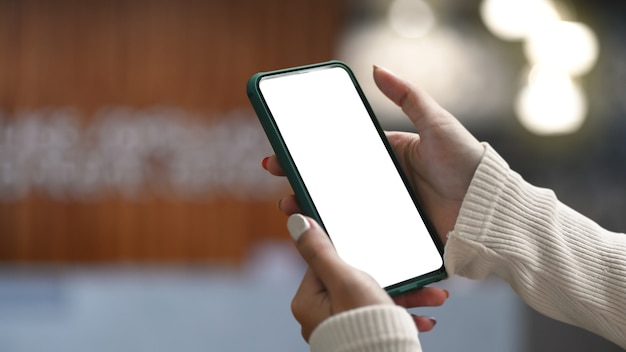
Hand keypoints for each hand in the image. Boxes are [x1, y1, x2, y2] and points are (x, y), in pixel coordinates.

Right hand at [263, 66, 483, 243]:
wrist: (488, 203)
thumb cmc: (464, 159)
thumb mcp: (434, 121)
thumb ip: (406, 95)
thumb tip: (376, 68)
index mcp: (388, 154)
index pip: (341, 152)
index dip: (312, 153)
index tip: (286, 152)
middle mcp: (383, 181)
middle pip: (335, 181)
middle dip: (304, 180)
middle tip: (280, 182)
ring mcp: (387, 206)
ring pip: (342, 207)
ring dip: (314, 207)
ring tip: (292, 207)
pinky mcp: (395, 230)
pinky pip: (362, 230)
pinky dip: (340, 231)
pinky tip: (320, 232)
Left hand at [287, 214, 447, 340]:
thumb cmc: (363, 325)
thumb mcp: (344, 279)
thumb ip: (322, 250)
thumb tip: (298, 222)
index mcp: (308, 301)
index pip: (327, 262)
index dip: (352, 252)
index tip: (373, 245)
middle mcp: (320, 315)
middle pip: (356, 280)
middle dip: (391, 277)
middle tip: (414, 273)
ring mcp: (340, 326)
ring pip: (374, 299)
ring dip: (406, 296)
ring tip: (433, 295)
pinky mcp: (359, 336)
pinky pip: (381, 317)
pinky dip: (402, 314)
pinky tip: (424, 318)